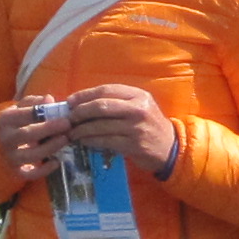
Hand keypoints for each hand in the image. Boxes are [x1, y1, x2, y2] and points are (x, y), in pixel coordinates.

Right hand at [0, 98, 72, 181]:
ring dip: (50, 148)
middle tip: (67, 125)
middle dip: (49, 129)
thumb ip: (33, 103)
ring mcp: (10, 157)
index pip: (24, 115)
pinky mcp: (16, 171)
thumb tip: (49, 99)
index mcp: (6, 120)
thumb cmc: (14, 125)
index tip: (60, 111)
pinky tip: (57, 162)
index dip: (43, 112)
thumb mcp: (18, 110)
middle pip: (28, 134)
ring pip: (31, 155)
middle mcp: (6, 139)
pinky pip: (31, 174)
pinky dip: (44, 170)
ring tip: (65, 140)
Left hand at [60, 82, 181, 177]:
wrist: (169, 148)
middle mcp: (138, 109)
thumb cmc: (149, 125)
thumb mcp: (139, 106)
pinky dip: (91, 141)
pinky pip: (105, 141)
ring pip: (101, 125)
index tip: (70, 101)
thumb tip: (84, 102)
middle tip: (69, 118)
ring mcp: (136, 127)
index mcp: (138, 95)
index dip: (85, 95)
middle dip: (80, 111)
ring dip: (82, 129)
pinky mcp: (133, 145)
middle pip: (101, 106)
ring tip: (72, 132)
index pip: (107, 90)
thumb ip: (117, 102)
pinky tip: (83, 141)